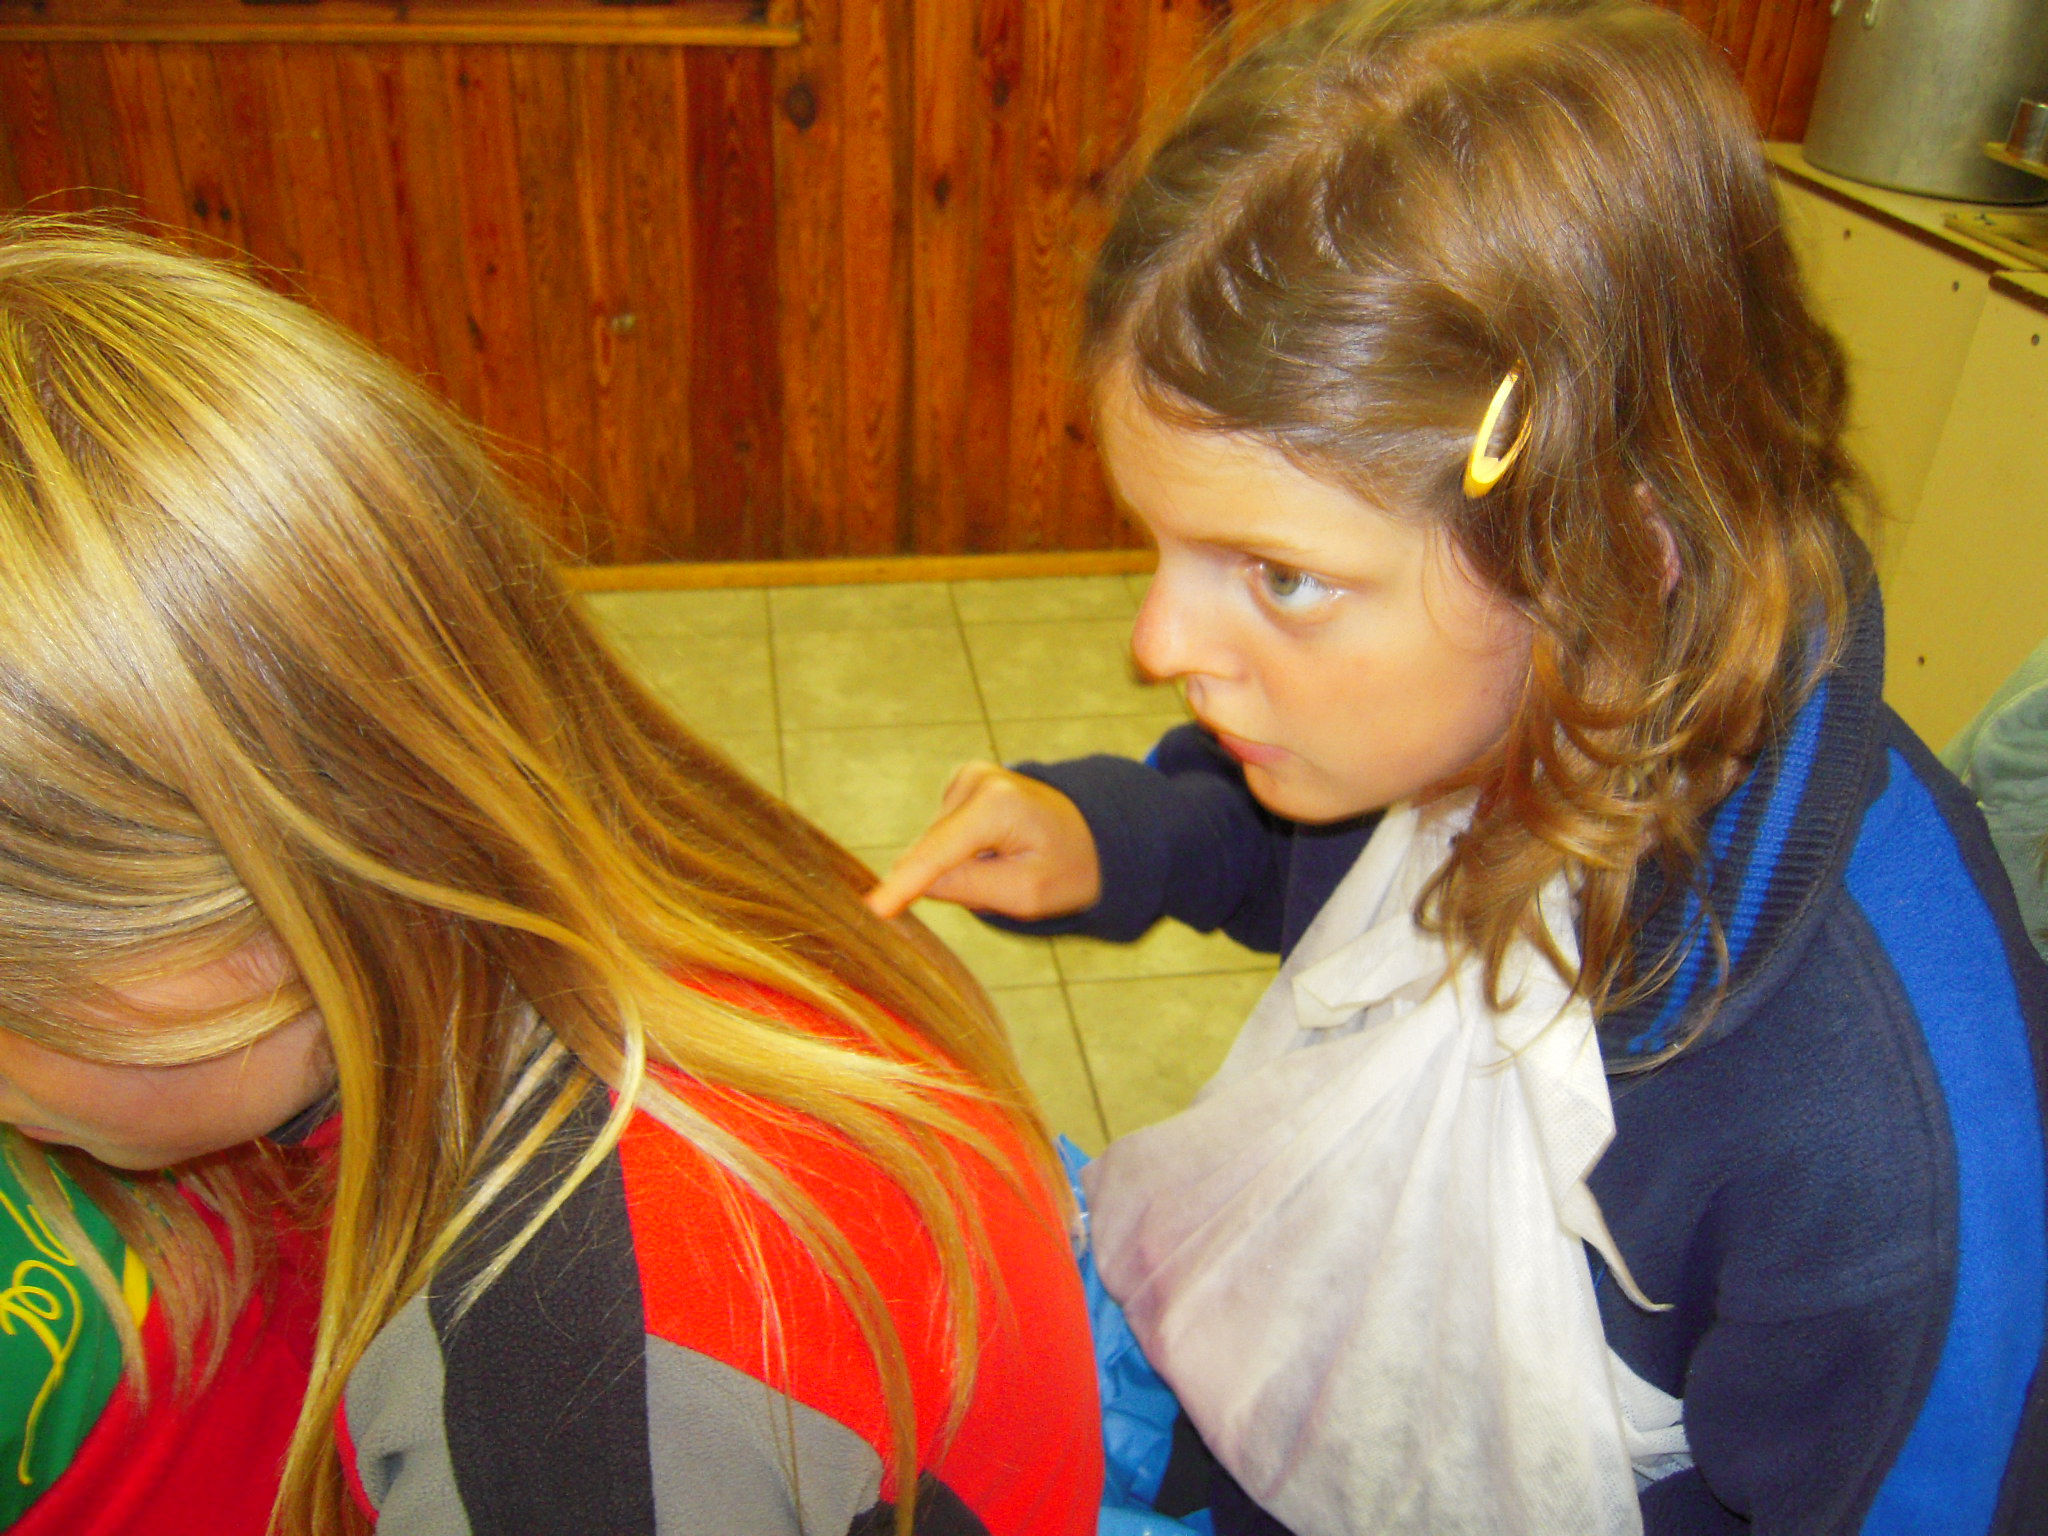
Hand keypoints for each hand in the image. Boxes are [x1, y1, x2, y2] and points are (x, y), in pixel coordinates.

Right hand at [864, 762, 1101, 920]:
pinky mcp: (962, 783)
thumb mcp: (1027, 894)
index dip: (902, 885)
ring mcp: (968, 777)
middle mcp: (977, 780)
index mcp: (998, 806)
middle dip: (953, 878)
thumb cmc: (1069, 867)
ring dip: (960, 864)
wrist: (1093, 834)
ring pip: (935, 844)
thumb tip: (915, 880)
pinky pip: (943, 834)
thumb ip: (969, 888)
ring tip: (1007, 862)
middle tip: (1004, 883)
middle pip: (933, 851)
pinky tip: (996, 847)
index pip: (938, 853)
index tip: (873, 908)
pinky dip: (962, 850)